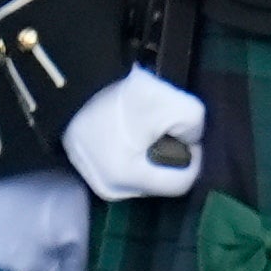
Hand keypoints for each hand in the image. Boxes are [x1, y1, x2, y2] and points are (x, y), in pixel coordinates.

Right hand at [0, 172, 89, 270]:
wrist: (15, 158)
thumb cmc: (55, 197)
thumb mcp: (76, 235)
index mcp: (29, 269)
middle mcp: (7, 262)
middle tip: (82, 254)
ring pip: (26, 258)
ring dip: (43, 253)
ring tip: (62, 233)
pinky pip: (14, 239)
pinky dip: (29, 235)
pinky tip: (41, 219)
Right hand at [64, 67, 204, 205]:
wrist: (75, 81)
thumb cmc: (123, 95)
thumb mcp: (175, 104)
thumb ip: (195, 128)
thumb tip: (191, 140)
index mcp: (128, 180)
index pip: (182, 183)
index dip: (194, 156)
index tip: (186, 133)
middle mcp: (110, 189)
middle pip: (161, 181)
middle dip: (171, 155)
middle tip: (164, 127)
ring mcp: (95, 181)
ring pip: (144, 175)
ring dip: (153, 153)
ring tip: (145, 126)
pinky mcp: (86, 169)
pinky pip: (126, 167)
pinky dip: (135, 152)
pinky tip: (131, 130)